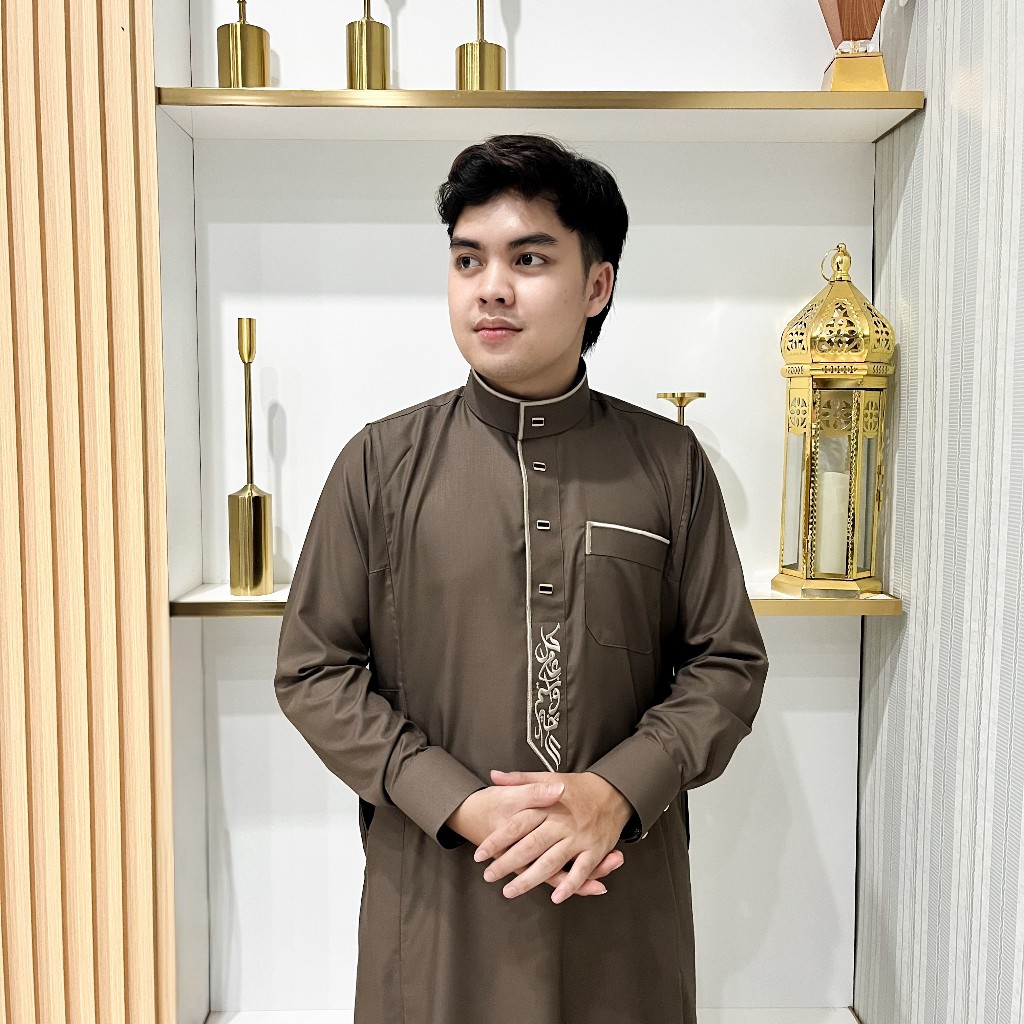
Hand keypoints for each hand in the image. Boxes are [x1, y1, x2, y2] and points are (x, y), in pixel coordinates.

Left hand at [446, 781, 622, 898]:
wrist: (613, 790)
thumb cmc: (576, 788)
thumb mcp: (547, 777)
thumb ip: (520, 779)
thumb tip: (493, 776)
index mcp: (547, 806)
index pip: (517, 824)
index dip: (497, 839)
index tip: (480, 853)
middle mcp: (562, 823)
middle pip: (531, 846)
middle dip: (508, 863)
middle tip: (488, 876)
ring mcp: (579, 837)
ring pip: (552, 861)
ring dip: (530, 879)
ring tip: (510, 890)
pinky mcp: (595, 849)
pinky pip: (582, 869)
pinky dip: (570, 884)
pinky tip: (555, 896)